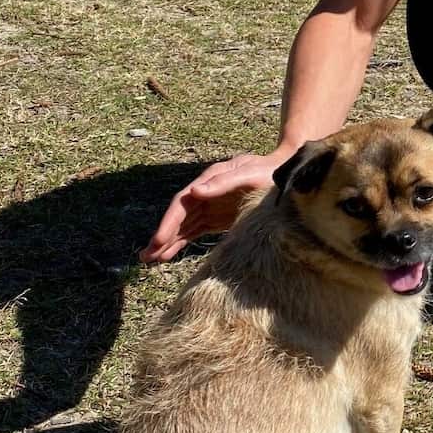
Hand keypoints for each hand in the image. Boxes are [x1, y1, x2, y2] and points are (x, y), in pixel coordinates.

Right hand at [141, 150, 289, 262]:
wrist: (286, 175)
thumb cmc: (269, 172)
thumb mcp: (249, 174)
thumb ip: (223, 182)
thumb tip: (195, 191)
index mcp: (210, 179)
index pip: (182, 202)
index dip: (169, 222)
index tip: (159, 240)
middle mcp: (205, 192)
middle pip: (178, 216)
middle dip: (162, 236)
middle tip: (146, 256)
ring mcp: (210, 205)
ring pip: (182, 226)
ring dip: (166, 242)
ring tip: (149, 259)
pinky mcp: (216, 217)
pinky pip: (193, 231)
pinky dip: (180, 243)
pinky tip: (167, 255)